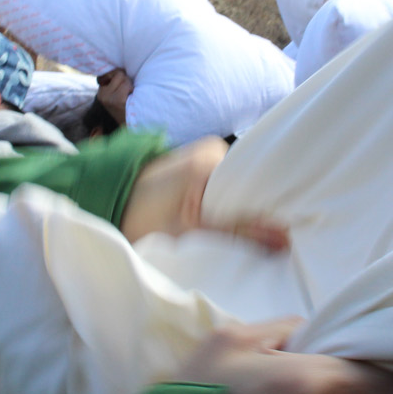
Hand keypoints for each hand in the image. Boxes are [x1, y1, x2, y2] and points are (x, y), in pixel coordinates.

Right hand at [96, 68, 132, 124]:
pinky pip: (126, 85)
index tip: (123, 80)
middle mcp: (102, 94)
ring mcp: (108, 98)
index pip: (108, 72)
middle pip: (117, 73)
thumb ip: (116, 82)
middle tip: (129, 90)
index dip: (118, 73)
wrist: (130, 126)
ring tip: (130, 94)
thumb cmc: (127, 106)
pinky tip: (131, 97)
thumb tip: (122, 66)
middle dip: (126, 79)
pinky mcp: (117, 100)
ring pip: (123, 78)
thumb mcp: (118, 93)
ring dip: (130, 84)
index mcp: (101, 91)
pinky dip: (131, 89)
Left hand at [120, 138, 288, 250]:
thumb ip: (238, 235)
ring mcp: (205, 158)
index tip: (288, 232)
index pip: (259, 179)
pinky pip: (225, 191)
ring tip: (253, 238)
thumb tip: (284, 241)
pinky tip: (233, 228)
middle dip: (259, 212)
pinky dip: (229, 210)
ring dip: (243, 214)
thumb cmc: (138, 217)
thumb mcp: (190, 233)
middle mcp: (212, 151)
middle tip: (273, 242)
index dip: (273, 207)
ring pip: (239, 191)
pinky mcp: (197, 171)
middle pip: (251, 185)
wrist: (104, 206)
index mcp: (211, 157)